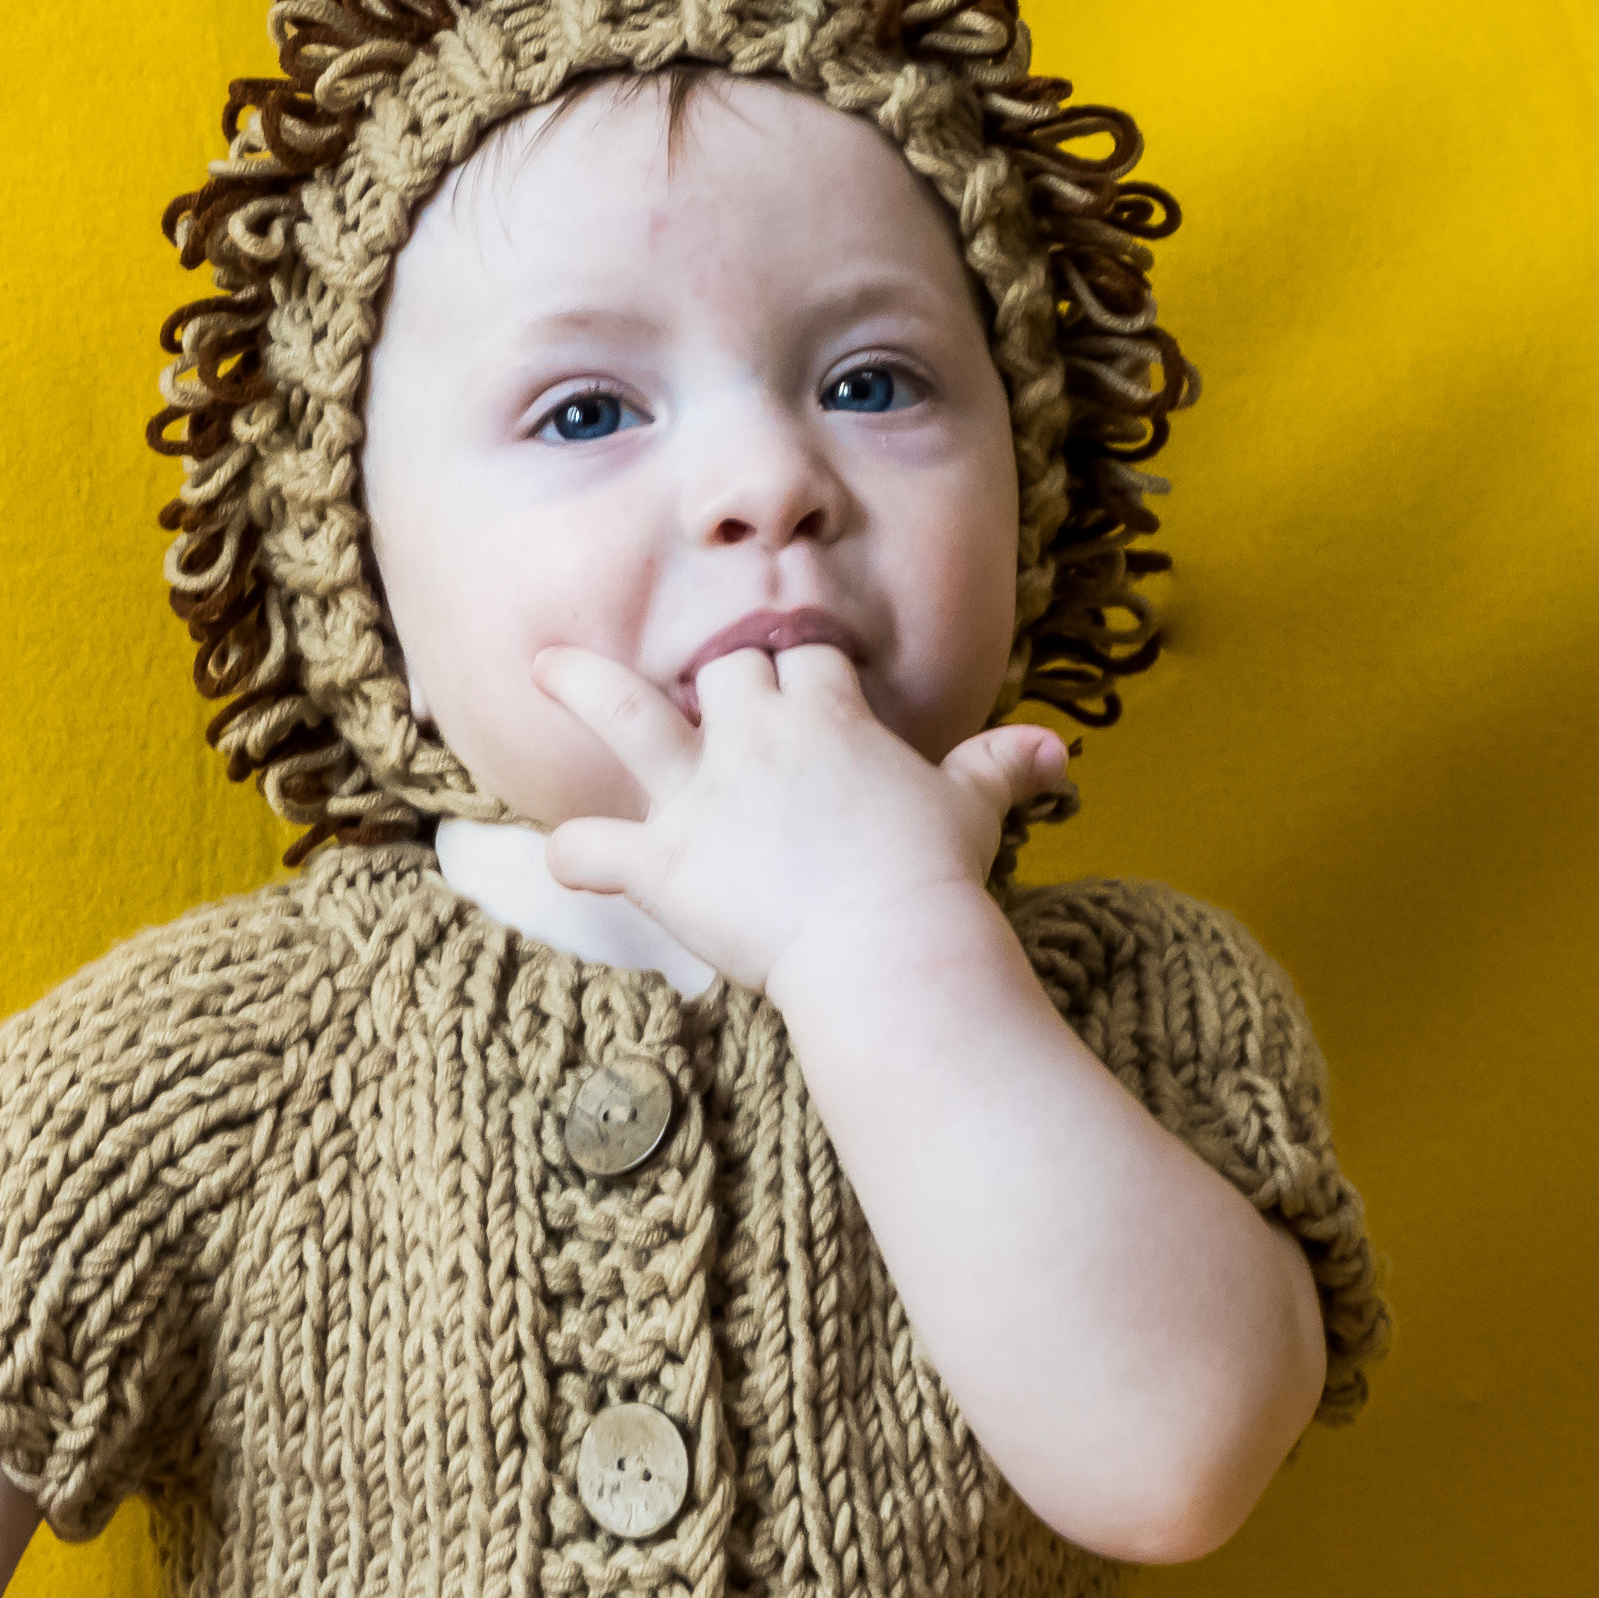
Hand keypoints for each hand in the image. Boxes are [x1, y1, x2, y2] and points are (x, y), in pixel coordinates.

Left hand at [535, 643, 1069, 997]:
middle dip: (717, 672)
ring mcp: (702, 797)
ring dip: (579, 686)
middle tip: (707, 686)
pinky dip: (574, 852)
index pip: (805, 655)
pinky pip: (593, 848)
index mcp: (828, 713)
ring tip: (544, 666)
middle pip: (722, 668)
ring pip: (623, 716)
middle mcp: (755, 737)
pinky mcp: (663, 862)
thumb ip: (1002, 768)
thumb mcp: (973, 808)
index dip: (799, 659)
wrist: (888, 942)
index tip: (794, 666)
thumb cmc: (935, 874)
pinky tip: (563, 853)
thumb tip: (1055, 752)